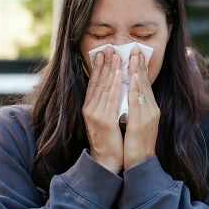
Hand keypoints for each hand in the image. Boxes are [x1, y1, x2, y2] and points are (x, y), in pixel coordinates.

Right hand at [82, 47, 123, 173]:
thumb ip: (105, 106)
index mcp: (89, 108)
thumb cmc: (108, 141)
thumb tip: (112, 90)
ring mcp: (96, 114)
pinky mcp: (104, 120)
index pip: (93, 84)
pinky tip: (119, 74)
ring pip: (104, 87)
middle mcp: (90, 109)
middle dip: (104, 64)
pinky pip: (111, 98)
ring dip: (110, 69)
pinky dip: (114, 84)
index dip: (98, 68)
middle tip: (109, 47)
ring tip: (115, 55)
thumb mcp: (104, 120)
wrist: (107, 161)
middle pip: (97, 82)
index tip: (102, 53)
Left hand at [123, 47, 159, 170]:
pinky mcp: (142, 122)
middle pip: (146, 83)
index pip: (145, 85)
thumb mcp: (138, 124)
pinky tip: (134, 76)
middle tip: (135, 48)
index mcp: (151, 109)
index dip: (141, 69)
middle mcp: (152, 110)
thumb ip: (136, 109)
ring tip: (134, 55)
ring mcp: (148, 115)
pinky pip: (138, 101)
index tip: (136, 54)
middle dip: (140, 65)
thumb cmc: (137, 146)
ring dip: (138, 70)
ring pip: (143, 88)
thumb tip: (131, 97)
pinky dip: (136, 87)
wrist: (140, 164)